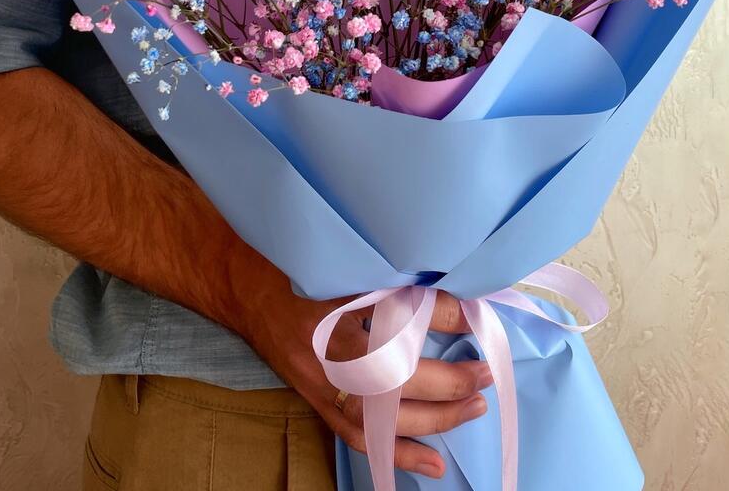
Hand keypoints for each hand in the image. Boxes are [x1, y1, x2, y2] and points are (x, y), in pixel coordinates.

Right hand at [224, 243, 491, 479]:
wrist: (243, 285)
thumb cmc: (297, 268)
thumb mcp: (346, 267)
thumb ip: (398, 282)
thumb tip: (456, 299)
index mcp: (333, 322)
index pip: (397, 330)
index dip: (441, 323)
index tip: (475, 318)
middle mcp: (326, 363)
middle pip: (393, 388)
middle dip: (446, 386)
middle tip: (485, 376)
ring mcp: (320, 388)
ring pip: (380, 422)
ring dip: (432, 421)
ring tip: (472, 411)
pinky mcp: (316, 401)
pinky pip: (359, 437)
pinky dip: (396, 453)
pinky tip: (431, 461)